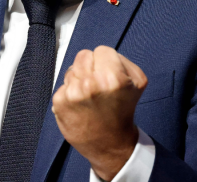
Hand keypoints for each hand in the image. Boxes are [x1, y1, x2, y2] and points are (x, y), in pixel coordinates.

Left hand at [52, 46, 146, 180]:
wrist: (111, 145)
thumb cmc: (122, 111)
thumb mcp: (137, 82)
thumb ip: (122, 61)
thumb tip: (102, 55)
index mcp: (113, 78)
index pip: (102, 50)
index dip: (107, 62)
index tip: (110, 76)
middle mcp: (91, 84)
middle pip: (83, 56)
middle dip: (91, 67)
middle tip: (98, 86)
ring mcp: (73, 93)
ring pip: (71, 69)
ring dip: (78, 79)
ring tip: (89, 97)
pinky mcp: (59, 102)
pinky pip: (62, 84)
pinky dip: (69, 93)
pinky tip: (79, 105)